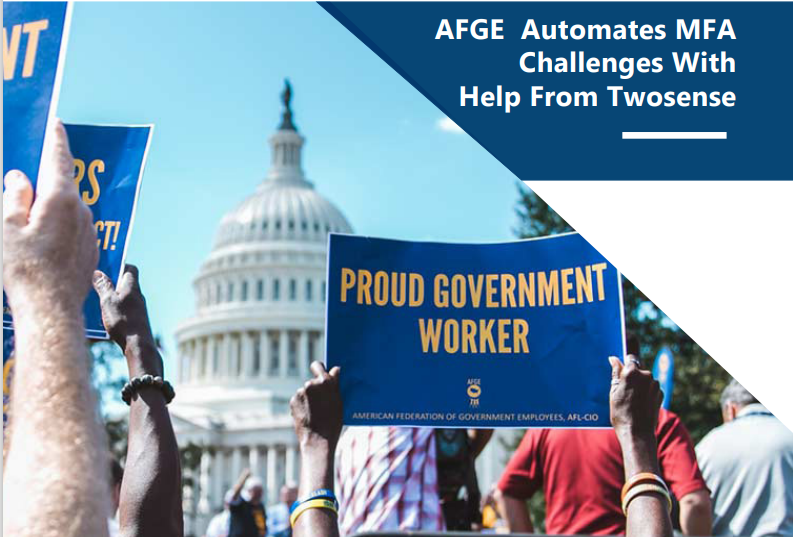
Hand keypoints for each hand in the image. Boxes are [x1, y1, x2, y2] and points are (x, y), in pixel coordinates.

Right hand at [3, 120, 97, 312]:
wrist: (51, 308)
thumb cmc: (24, 268)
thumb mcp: (7, 227)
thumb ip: (14, 196)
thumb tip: (20, 177)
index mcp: (60, 198)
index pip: (59, 159)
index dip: (55, 139)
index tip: (56, 123)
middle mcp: (81, 211)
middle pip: (63, 185)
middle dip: (46, 180)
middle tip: (28, 180)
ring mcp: (89, 231)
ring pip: (68, 209)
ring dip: (51, 208)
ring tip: (28, 221)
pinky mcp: (91, 249)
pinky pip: (73, 228)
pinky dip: (59, 227)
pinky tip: (43, 242)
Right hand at [93, 265, 161, 376]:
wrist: (138, 345)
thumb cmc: (123, 321)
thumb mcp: (108, 301)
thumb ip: (103, 286)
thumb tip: (99, 272)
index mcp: (132, 286)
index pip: (130, 268)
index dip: (118, 264)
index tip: (105, 265)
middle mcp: (137, 295)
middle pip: (123, 283)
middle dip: (109, 282)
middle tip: (93, 283)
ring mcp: (137, 308)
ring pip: (120, 297)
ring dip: (108, 298)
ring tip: (92, 301)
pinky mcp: (134, 319)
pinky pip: (121, 309)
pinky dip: (111, 310)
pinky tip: (100, 317)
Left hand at [290, 362, 342, 454]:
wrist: (318, 440)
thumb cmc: (333, 422)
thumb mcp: (339, 401)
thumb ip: (335, 384)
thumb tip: (334, 370)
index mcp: (326, 381)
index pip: (319, 365)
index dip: (321, 370)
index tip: (323, 374)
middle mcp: (311, 383)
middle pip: (313, 379)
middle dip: (316, 385)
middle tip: (322, 398)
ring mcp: (301, 392)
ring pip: (306, 391)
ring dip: (310, 397)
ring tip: (316, 412)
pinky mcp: (293, 400)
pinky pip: (299, 399)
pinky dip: (303, 404)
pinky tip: (309, 415)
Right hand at [609, 355, 661, 439]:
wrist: (637, 433)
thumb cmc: (621, 413)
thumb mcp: (613, 392)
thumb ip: (615, 373)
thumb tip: (614, 359)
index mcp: (632, 372)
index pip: (629, 359)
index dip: (624, 367)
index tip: (621, 375)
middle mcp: (646, 375)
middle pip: (638, 369)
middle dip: (632, 377)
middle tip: (624, 392)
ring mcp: (655, 385)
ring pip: (645, 379)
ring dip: (640, 385)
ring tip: (632, 400)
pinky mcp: (660, 394)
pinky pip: (651, 388)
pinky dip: (646, 393)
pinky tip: (640, 404)